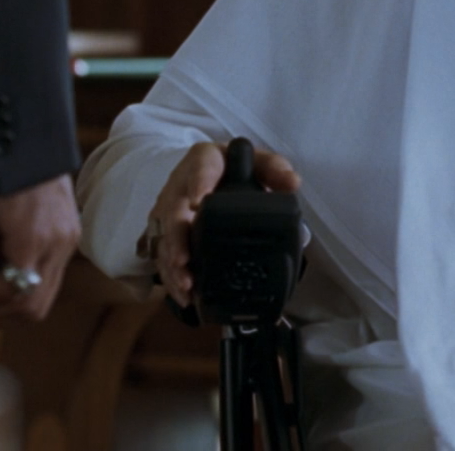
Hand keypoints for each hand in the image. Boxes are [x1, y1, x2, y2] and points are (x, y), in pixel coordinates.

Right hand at [0, 173, 80, 329]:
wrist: (17, 134)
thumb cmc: (11, 168)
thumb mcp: (14, 214)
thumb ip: (7, 246)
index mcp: (63, 239)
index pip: (43, 296)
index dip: (7, 313)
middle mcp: (64, 244)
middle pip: (35, 309)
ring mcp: (53, 242)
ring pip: (23, 304)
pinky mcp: (33, 237)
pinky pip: (8, 285)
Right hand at [148, 141, 300, 308]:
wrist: (214, 178)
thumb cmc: (235, 171)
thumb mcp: (258, 164)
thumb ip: (275, 170)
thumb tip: (291, 183)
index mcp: (206, 160)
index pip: (201, 165)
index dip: (199, 182)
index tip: (198, 202)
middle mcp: (181, 184)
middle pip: (173, 209)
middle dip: (177, 237)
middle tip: (184, 259)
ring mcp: (169, 210)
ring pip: (164, 236)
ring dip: (172, 263)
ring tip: (187, 284)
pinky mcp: (164, 232)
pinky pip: (162, 255)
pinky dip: (172, 277)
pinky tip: (184, 294)